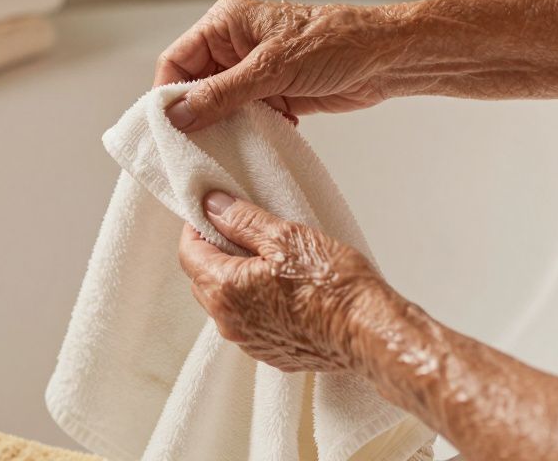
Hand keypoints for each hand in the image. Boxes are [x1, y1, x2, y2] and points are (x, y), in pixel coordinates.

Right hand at [155, 0, 407, 131]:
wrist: (386, 59)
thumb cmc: (337, 43)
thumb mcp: (272, 69)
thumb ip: (222, 93)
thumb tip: (179, 113)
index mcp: (227, 24)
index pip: (176, 61)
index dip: (168, 95)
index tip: (168, 129)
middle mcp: (235, 46)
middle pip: (195, 87)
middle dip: (196, 116)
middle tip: (193, 148)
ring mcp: (254, 72)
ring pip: (220, 107)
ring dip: (224, 128)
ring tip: (225, 150)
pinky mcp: (273, 94)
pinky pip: (246, 119)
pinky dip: (249, 134)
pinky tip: (257, 144)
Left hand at [177, 191, 392, 372]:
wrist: (369, 332)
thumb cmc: (333, 285)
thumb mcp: (285, 236)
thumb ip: (241, 220)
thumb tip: (212, 206)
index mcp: (225, 291)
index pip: (188, 253)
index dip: (197, 227)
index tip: (215, 210)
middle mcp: (229, 322)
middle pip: (202, 278)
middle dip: (215, 251)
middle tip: (244, 228)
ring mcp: (249, 342)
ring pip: (226, 300)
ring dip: (236, 277)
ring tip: (269, 257)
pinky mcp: (271, 352)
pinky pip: (249, 320)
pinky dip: (255, 300)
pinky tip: (284, 286)